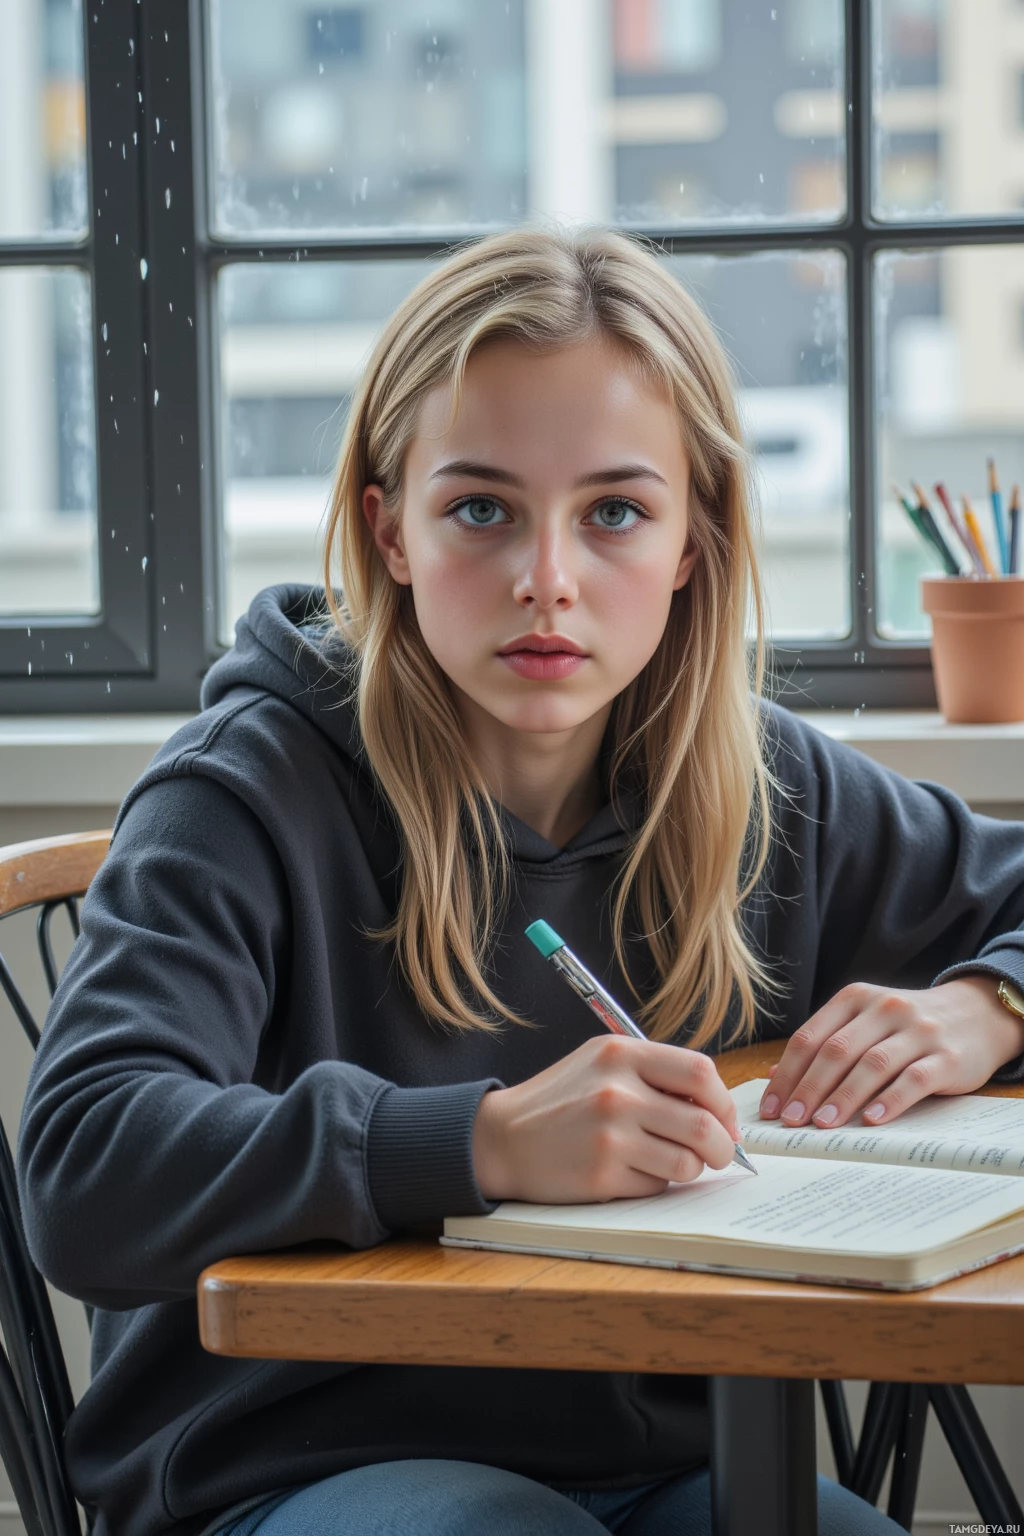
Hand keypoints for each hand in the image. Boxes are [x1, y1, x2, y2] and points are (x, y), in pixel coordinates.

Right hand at [472, 1034, 739, 1203]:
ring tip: (668, 1161)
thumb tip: (716, 1108)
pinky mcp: (603, 1175)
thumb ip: (654, 1073)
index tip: (723, 1120)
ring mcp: (610, 1135)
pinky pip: (657, 1186)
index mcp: (620, 1054)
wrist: (503, 1137)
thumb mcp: (601, 1063)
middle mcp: (617, 1091)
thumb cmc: (561, 1100)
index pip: (700, 1072)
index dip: (723, 1101)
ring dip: (689, 1168)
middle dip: (721, 1146)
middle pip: (703, 1124)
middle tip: (718, 1153)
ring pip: (687, 1162)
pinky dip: (654, 1183)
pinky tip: (629, 1170)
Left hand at [760, 975, 1023, 1129]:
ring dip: (843, 1097)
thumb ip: (825, 1044)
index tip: (772, 1108)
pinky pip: (913, 1079)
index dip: (787, 1074)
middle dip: (808, 1089)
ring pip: (871, 1064)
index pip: (810, 1037)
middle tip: (791, 1122)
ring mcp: (918, 1030)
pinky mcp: (946, 1056)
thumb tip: (774, 1075)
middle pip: (836, 1051)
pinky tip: (871, 1121)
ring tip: (823, 1124)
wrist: (976, 1014)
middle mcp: (884, 1008)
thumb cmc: (907, 1027)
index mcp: (855, 998)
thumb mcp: (865, 1023)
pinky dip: (890, 1101)